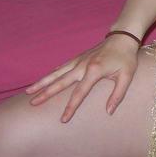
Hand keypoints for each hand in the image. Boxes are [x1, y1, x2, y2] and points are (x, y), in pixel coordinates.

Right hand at [24, 34, 140, 122]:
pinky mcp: (78, 57)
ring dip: (42, 82)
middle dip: (45, 93)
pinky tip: (44, 80)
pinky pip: (62, 67)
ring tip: (29, 92)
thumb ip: (118, 95)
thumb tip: (109, 112)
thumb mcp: (126, 76)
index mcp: (94, 71)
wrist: (122, 37)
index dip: (71, 107)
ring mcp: (78, 60)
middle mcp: (82, 65)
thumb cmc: (126, 58)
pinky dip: (52, 74)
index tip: (63, 119)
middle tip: (32, 103)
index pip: (79, 93)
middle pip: (60, 82)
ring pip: (56, 73)